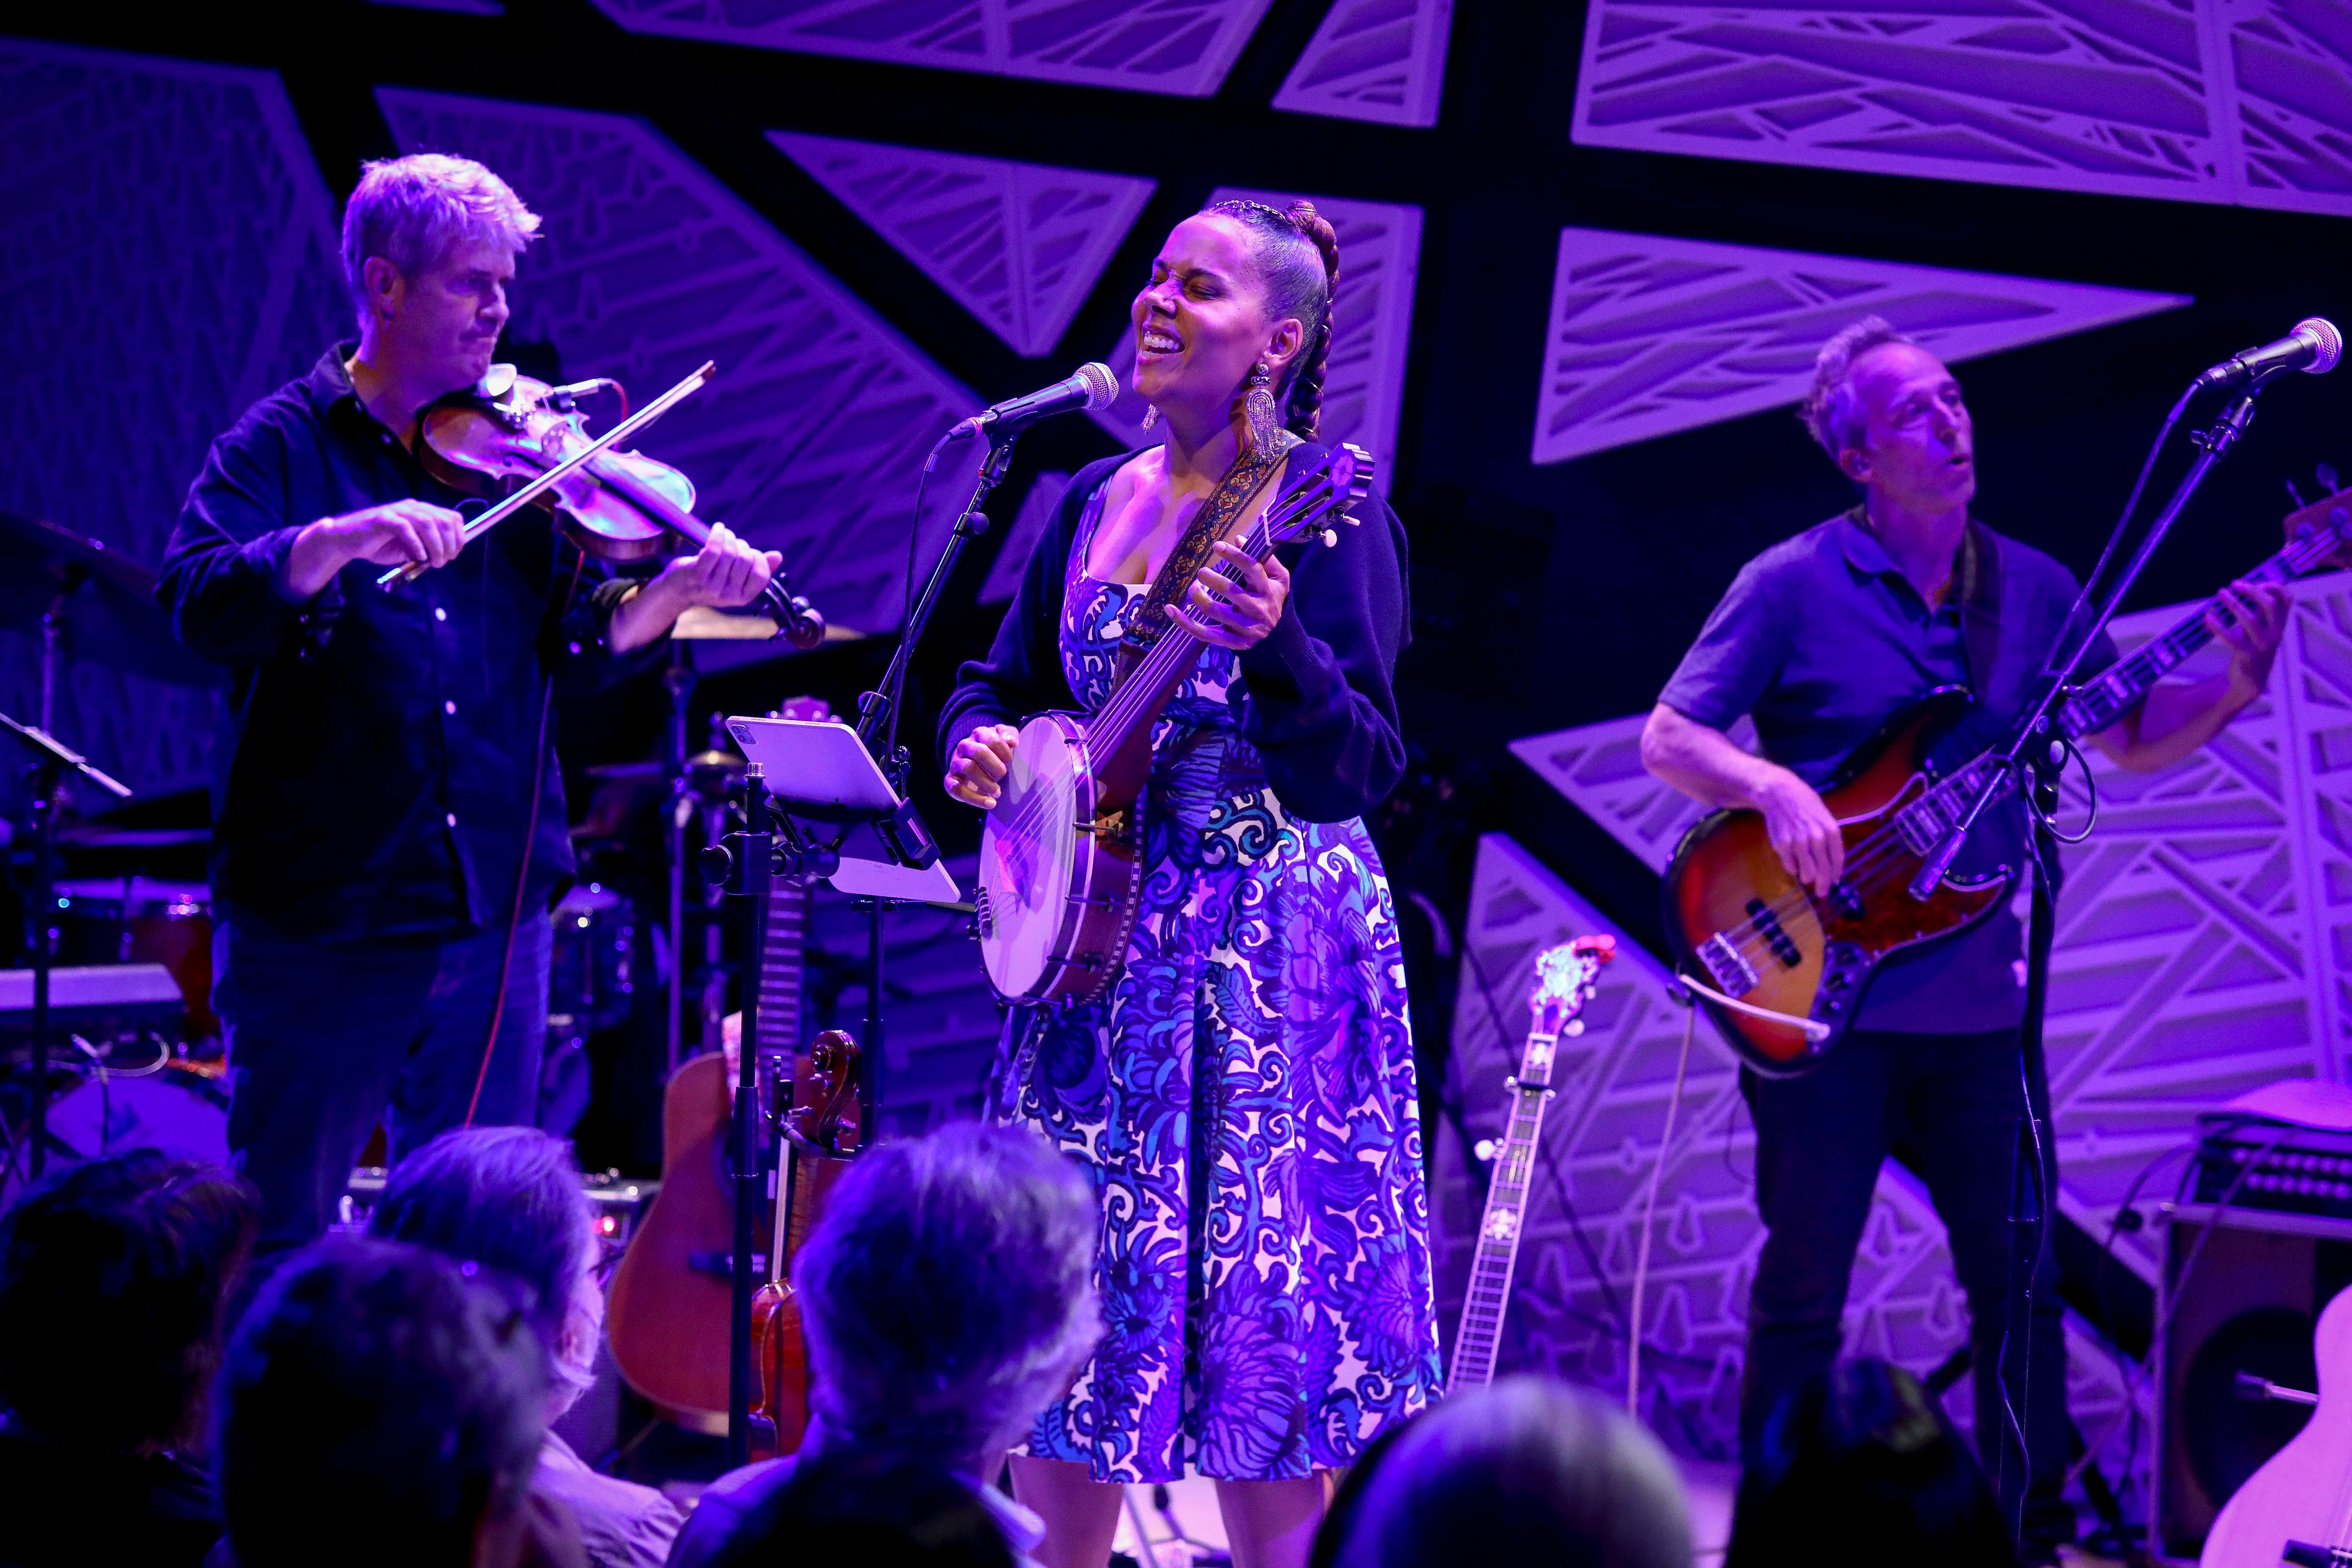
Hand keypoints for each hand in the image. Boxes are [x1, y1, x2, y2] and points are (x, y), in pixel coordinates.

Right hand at [325, 499, 467, 568]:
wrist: (347, 541)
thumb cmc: (379, 545)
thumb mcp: (410, 549)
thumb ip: (427, 549)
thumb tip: (445, 556)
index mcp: (422, 512)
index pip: (452, 518)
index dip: (459, 537)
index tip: (455, 555)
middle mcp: (412, 507)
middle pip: (443, 520)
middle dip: (450, 544)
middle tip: (444, 562)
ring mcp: (397, 511)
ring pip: (427, 522)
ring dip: (436, 545)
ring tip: (435, 562)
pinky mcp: (383, 518)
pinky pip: (405, 528)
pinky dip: (416, 544)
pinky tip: (418, 557)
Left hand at [655, 523, 780, 609]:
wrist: (679, 589)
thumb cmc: (712, 579)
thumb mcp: (737, 578)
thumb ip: (758, 568)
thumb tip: (778, 556)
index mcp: (744, 598)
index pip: (762, 575)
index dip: (759, 558)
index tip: (750, 552)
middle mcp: (729, 596)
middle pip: (745, 559)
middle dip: (742, 545)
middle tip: (734, 542)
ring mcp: (712, 586)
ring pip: (730, 552)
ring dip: (729, 537)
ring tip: (724, 534)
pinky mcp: (697, 575)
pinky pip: (714, 549)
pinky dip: (718, 534)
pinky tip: (718, 528)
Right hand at [945, 724, 1019, 808]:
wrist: (974, 764)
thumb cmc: (993, 752)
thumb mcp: (1003, 739)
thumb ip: (1009, 734)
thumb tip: (1011, 742)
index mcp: (978, 735)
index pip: (992, 740)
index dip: (1005, 752)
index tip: (1009, 761)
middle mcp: (964, 747)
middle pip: (979, 752)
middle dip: (996, 766)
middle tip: (1003, 775)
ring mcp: (955, 764)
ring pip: (968, 769)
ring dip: (986, 783)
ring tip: (997, 792)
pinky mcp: (950, 781)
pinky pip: (956, 789)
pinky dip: (974, 798)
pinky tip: (989, 803)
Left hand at [1166, 542, 1288, 650]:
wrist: (1278, 635)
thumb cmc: (1271, 598)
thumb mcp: (1279, 578)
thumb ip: (1265, 558)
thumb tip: (1239, 538)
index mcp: (1268, 590)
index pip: (1253, 569)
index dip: (1234, 556)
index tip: (1217, 546)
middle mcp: (1259, 610)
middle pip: (1232, 592)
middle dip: (1213, 579)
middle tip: (1201, 572)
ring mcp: (1246, 628)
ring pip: (1215, 612)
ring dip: (1198, 597)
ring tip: (1193, 588)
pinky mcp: (1233, 643)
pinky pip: (1204, 633)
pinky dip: (1184, 622)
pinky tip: (1170, 609)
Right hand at [1753, 766, 1844, 896]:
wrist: (1779, 793)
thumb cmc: (1804, 803)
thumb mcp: (1823, 816)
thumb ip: (1829, 837)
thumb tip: (1831, 861)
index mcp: (1831, 830)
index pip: (1838, 859)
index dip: (1836, 873)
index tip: (1834, 881)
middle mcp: (1817, 838)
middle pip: (1824, 870)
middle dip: (1824, 885)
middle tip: (1822, 893)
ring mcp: (1799, 842)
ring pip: (1807, 872)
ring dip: (1808, 877)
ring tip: (1807, 878)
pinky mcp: (1782, 845)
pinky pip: (1790, 866)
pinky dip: (1792, 867)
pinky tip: (1792, 863)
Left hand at [2211, 579, 2288, 701]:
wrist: (2250, 682)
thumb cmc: (2253, 649)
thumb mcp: (2259, 629)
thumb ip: (2258, 612)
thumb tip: (2245, 589)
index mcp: (2279, 624)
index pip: (2287, 600)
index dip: (2276, 586)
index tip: (2258, 580)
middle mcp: (2275, 633)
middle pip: (2269, 605)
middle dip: (2251, 591)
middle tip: (2233, 584)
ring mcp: (2263, 645)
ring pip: (2250, 620)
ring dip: (2233, 604)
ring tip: (2220, 593)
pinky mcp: (2248, 657)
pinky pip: (2232, 639)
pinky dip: (2218, 627)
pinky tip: (2207, 618)